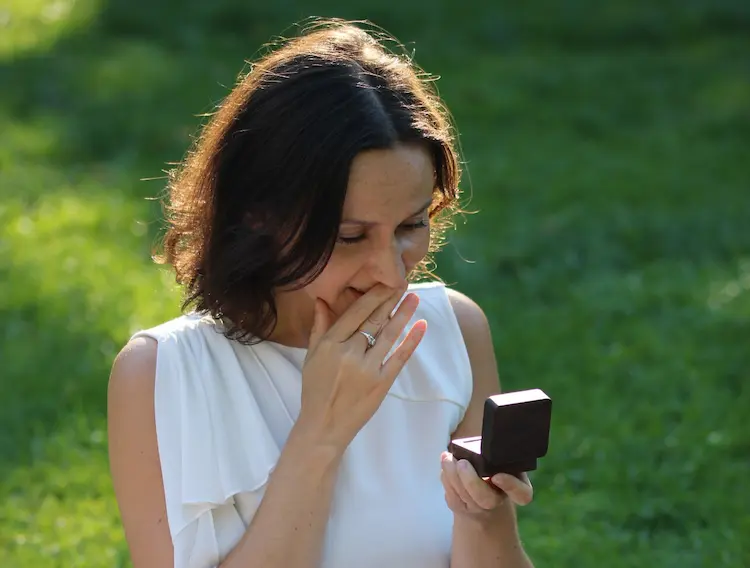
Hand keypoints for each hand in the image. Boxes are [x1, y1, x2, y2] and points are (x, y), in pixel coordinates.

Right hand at [297, 283, 426, 453]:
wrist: (323, 426)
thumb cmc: (315, 390)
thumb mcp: (311, 356)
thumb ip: (319, 327)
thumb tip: (322, 300)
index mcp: (330, 344)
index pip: (355, 313)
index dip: (372, 296)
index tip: (385, 282)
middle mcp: (349, 353)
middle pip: (374, 320)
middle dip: (390, 300)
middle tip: (403, 282)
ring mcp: (367, 369)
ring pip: (388, 335)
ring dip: (403, 314)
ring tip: (414, 297)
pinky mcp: (381, 384)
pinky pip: (399, 358)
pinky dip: (411, 341)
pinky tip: (421, 325)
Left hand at [440, 451, 532, 522]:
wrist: (485, 493)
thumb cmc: (496, 467)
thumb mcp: (505, 459)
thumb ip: (500, 451)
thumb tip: (485, 438)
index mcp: (517, 488)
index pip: (523, 495)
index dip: (511, 486)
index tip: (497, 475)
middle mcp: (499, 501)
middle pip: (486, 500)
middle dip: (471, 481)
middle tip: (462, 463)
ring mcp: (479, 508)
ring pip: (465, 498)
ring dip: (452, 476)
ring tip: (447, 458)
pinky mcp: (461, 508)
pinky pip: (452, 497)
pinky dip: (446, 479)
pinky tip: (446, 464)